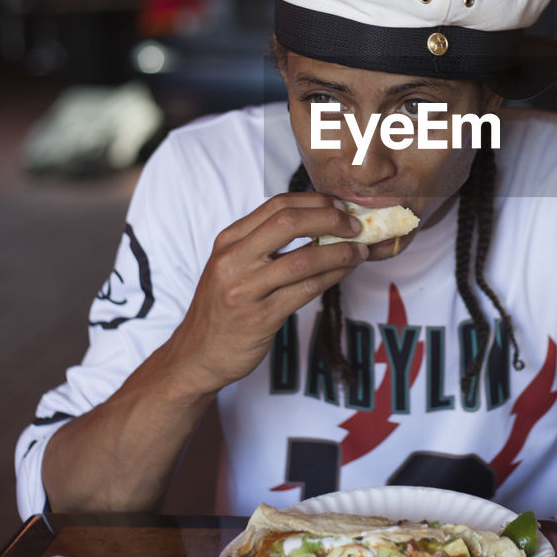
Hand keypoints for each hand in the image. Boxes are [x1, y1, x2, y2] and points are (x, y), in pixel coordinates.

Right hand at [166, 193, 366, 394]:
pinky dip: (332, 277)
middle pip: (288, 223)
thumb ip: (263, 243)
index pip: (276, 206)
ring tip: (359, 251)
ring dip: (339, 252)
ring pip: (303, 259)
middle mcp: (233, 260)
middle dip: (330, 219)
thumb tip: (318, 223)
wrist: (196, 355)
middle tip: (355, 225)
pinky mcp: (260, 318)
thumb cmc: (223, 308)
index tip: (339, 206)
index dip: (314, 201)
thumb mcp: (232, 266)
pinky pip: (306, 291)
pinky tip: (345, 272)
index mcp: (228, 241)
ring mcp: (245, 289)